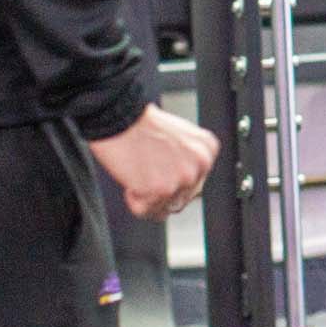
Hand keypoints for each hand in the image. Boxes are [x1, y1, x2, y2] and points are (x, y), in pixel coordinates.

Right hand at [91, 104, 219, 220]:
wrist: (118, 115)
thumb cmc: (140, 123)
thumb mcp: (179, 137)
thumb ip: (188, 159)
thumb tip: (185, 184)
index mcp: (207, 150)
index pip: (194, 185)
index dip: (170, 180)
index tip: (158, 168)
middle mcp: (200, 165)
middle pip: (180, 199)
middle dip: (159, 191)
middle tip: (145, 170)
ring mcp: (181, 179)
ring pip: (162, 208)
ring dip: (146, 197)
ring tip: (138, 172)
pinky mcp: (160, 190)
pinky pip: (143, 211)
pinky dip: (133, 199)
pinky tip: (131, 177)